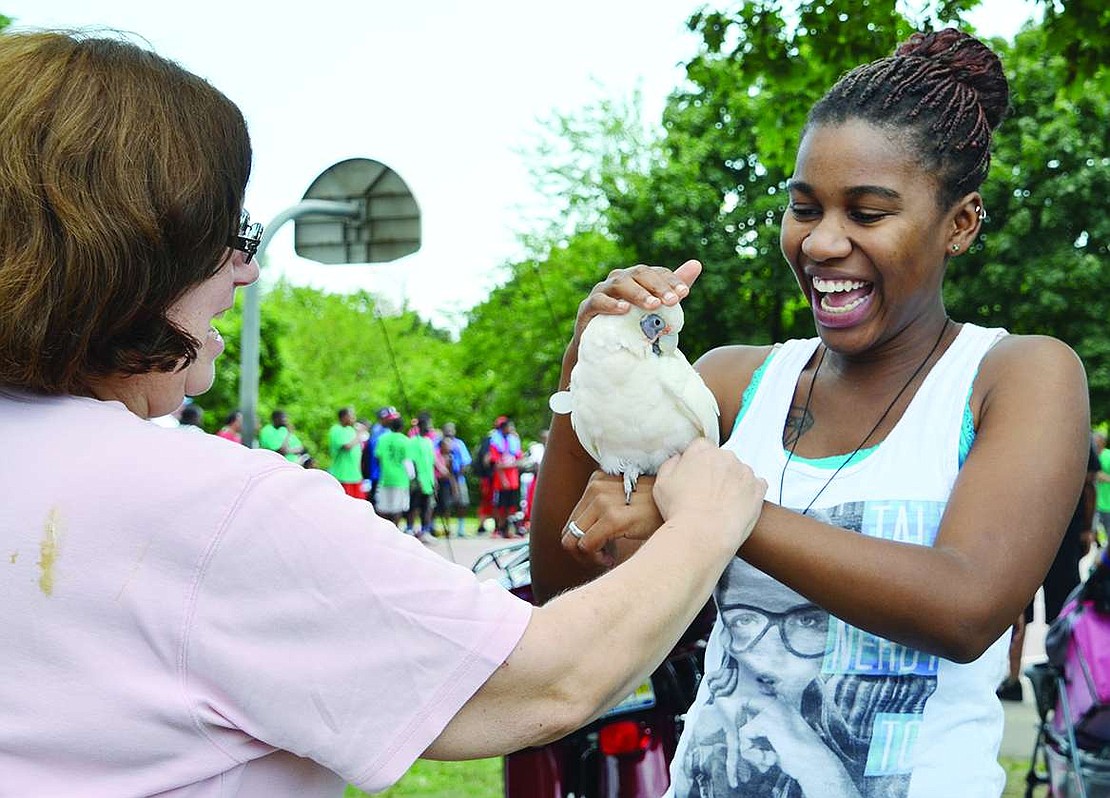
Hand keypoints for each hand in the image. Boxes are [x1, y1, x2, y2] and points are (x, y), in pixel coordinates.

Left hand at [560, 471, 663, 565]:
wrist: (682, 509)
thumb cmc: (654, 511)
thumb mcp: (623, 501)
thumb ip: (601, 511)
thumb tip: (575, 539)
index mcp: (596, 481)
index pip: (571, 519)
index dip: (581, 540)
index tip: (600, 549)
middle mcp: (596, 487)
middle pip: (568, 530)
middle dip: (581, 550)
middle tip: (601, 557)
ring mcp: (604, 500)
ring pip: (573, 540)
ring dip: (588, 555)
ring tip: (606, 557)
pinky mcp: (613, 517)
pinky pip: (587, 545)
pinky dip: (595, 557)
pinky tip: (610, 558)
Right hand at [568, 260, 701, 353]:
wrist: (602, 349)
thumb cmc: (631, 325)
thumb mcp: (655, 309)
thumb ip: (672, 289)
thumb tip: (697, 263)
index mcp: (636, 278)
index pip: (655, 272)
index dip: (669, 280)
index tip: (684, 293)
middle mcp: (618, 280)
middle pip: (638, 274)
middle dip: (657, 286)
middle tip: (672, 301)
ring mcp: (601, 292)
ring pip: (619, 284)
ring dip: (637, 293)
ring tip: (653, 305)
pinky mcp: (587, 308)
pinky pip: (598, 301)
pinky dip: (611, 304)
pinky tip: (625, 310)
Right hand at [653, 439, 765, 555]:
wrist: (703, 534)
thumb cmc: (680, 511)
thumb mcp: (662, 483)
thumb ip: (670, 464)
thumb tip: (678, 459)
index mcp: (702, 451)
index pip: (702, 446)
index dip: (698, 462)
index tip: (696, 476)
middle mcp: (725, 456)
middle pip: (722, 458)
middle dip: (716, 472)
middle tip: (707, 493)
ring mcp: (744, 471)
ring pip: (739, 471)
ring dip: (733, 482)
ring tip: (722, 504)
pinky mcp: (758, 488)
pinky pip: (757, 485)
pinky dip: (749, 493)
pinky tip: (738, 506)